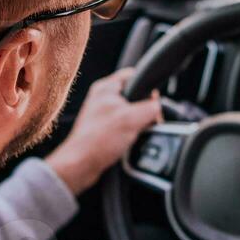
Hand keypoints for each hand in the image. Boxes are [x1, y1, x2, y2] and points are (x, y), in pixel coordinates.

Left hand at [46, 69, 161, 194]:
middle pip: (135, 96)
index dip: (148, 87)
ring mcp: (103, 114)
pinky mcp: (104, 129)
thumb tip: (157, 106)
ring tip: (132, 134)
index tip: (153, 102)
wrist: (81, 165)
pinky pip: (125, 126)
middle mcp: (103, 98)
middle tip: (143, 122)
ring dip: (137, 124)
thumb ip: (149, 107)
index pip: (134, 75)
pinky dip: (130, 133)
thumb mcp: (132, 119)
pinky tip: (127, 142)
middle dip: (144, 110)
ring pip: (132, 113)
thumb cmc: (97, 141)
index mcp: (106, 88)